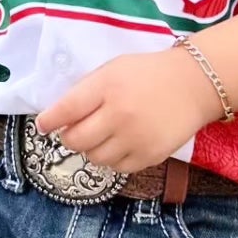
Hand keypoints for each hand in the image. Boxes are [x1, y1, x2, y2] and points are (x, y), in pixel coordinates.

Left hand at [34, 47, 222, 173]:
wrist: (194, 84)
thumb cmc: (147, 74)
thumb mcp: (113, 69)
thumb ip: (87, 90)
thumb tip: (57, 115)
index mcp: (107, 86)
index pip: (67, 110)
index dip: (50, 121)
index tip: (43, 125)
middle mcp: (120, 114)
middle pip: (76, 140)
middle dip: (69, 137)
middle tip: (73, 132)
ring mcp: (136, 138)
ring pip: (95, 158)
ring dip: (92, 149)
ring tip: (102, 135)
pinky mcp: (150, 155)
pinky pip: (118, 168)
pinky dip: (113, 158)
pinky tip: (121, 143)